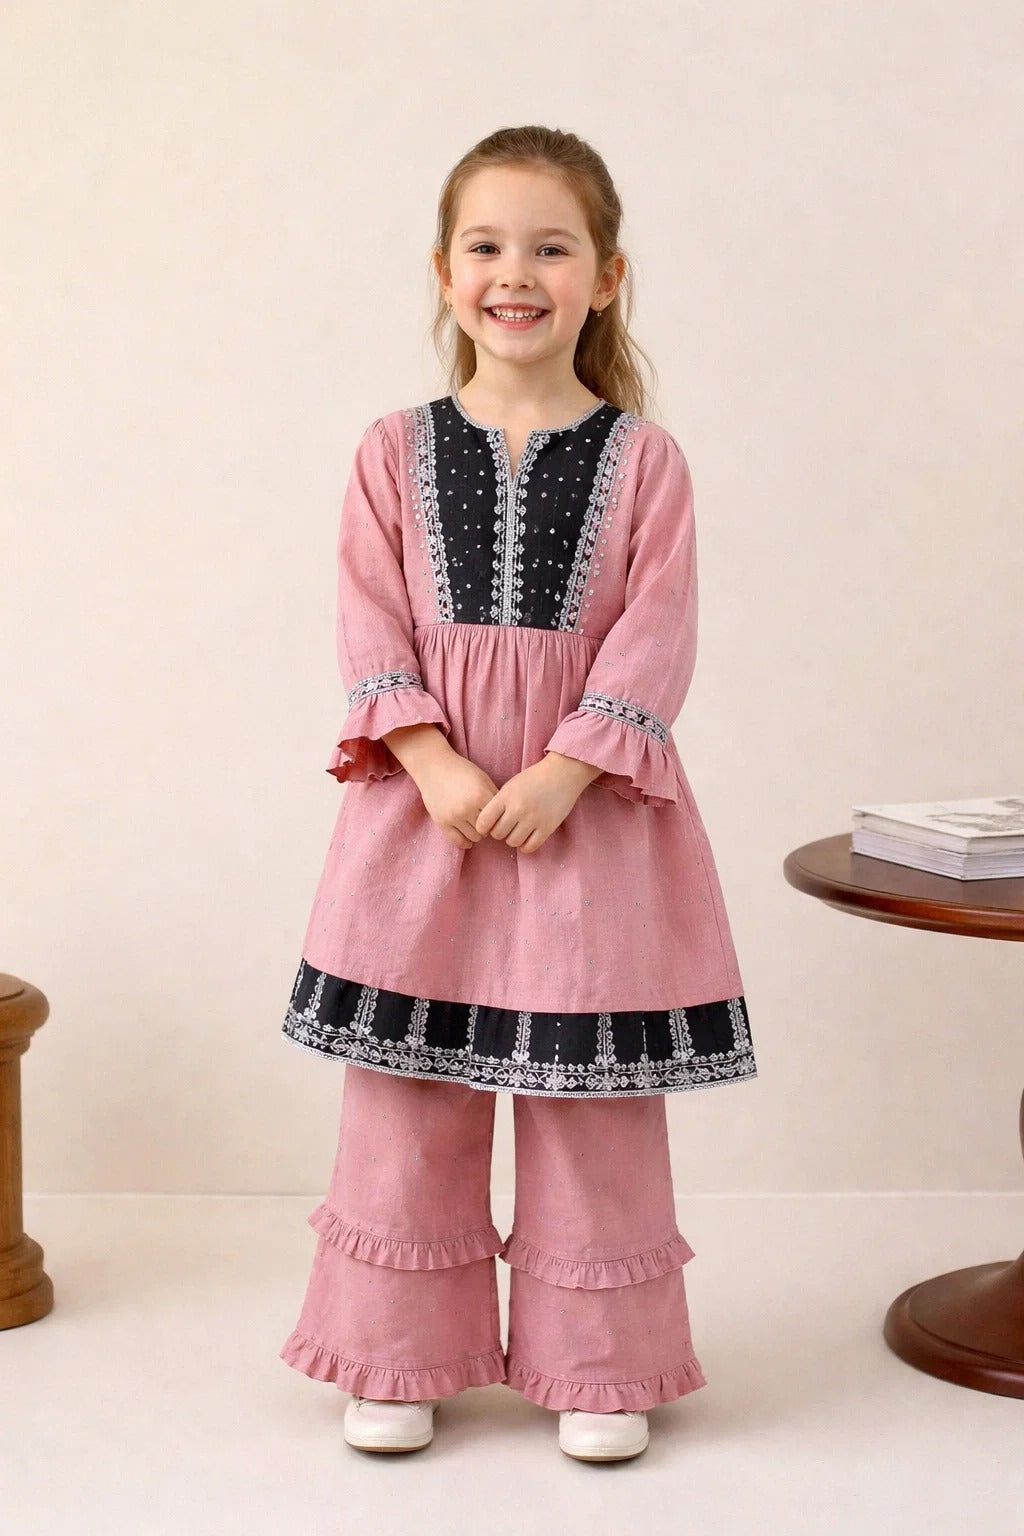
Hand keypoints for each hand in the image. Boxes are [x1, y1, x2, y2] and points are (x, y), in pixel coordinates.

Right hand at [414, 747, 502, 849]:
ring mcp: (453, 816)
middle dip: (488, 827)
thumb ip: (494, 795)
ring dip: (477, 834)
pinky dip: (465, 843)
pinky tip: (468, 840)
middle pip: (487, 829)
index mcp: (480, 795)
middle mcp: (467, 808)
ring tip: (476, 827)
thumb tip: (506, 814)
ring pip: (474, 837)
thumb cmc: (461, 770)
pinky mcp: (442, 822)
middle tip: (486, 823)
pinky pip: (457, 841)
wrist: (433, 767)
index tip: (497, 817)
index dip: (499, 818)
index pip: (498, 817)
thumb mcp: (482, 778)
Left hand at [475, 755, 592, 854]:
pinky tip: (527, 837)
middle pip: (497, 834)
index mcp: (506, 796)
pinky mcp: (547, 827)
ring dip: (513, 839)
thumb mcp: (511, 786)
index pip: (483, 821)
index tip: (487, 826)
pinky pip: (530, 847)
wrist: (562, 773)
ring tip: (518, 830)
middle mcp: (518, 808)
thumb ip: (499, 804)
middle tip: (506, 827)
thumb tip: (487, 825)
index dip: (482, 827)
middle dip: (499, 832)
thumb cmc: (534, 779)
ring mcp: (533, 819)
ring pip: (512, 842)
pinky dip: (526, 845)